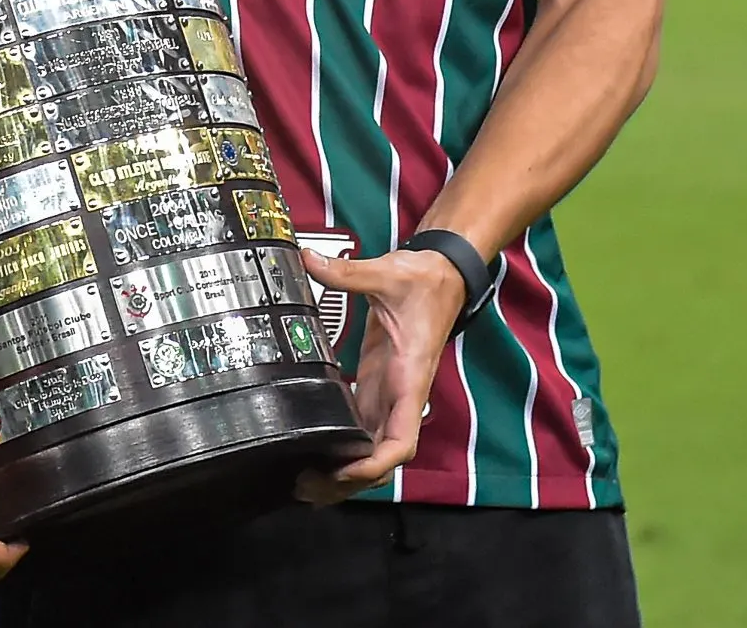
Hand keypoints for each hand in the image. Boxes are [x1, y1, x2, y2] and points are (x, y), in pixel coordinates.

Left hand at [294, 247, 464, 503]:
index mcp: (409, 378)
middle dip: (349, 481)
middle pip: (382, 460)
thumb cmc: (423, 280)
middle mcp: (401, 396)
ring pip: (372, 451)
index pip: (401, 440)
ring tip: (304, 482)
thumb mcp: (388, 273)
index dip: (376, 465)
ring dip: (344, 472)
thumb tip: (308, 259)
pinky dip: (342, 448)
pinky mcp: (377, 387)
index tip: (344, 472)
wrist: (441, 273)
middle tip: (306, 488)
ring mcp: (389, 395)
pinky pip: (362, 429)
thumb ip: (348, 271)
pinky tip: (314, 454)